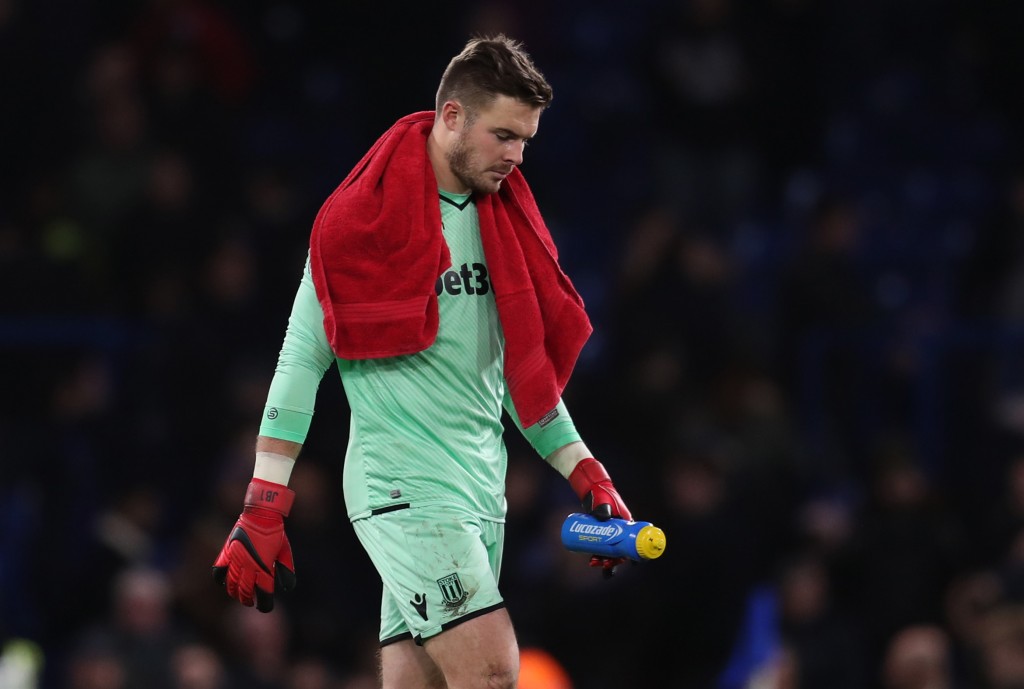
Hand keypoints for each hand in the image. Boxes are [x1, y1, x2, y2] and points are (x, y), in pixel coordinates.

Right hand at [212, 478, 295, 611]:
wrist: (261, 513)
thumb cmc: (276, 532)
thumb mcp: (285, 552)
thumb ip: (286, 570)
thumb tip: (288, 588)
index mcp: (264, 567)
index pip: (263, 594)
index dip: (264, 604)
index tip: (265, 607)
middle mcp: (248, 566)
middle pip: (245, 592)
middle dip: (248, 600)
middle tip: (250, 602)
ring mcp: (235, 560)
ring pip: (230, 585)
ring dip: (234, 593)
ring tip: (238, 594)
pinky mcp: (226, 553)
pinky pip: (218, 571)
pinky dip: (220, 579)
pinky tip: (225, 581)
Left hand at [568, 458, 632, 576]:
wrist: (593, 490)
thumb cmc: (604, 495)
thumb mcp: (605, 502)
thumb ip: (603, 509)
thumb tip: (602, 518)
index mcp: (627, 525)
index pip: (634, 542)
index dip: (636, 555)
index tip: (634, 564)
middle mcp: (620, 531)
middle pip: (620, 550)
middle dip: (615, 560)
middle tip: (607, 564)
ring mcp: (610, 532)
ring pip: (610, 550)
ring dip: (605, 560)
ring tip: (595, 564)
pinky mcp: (600, 532)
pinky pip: (600, 546)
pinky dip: (597, 554)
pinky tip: (592, 561)